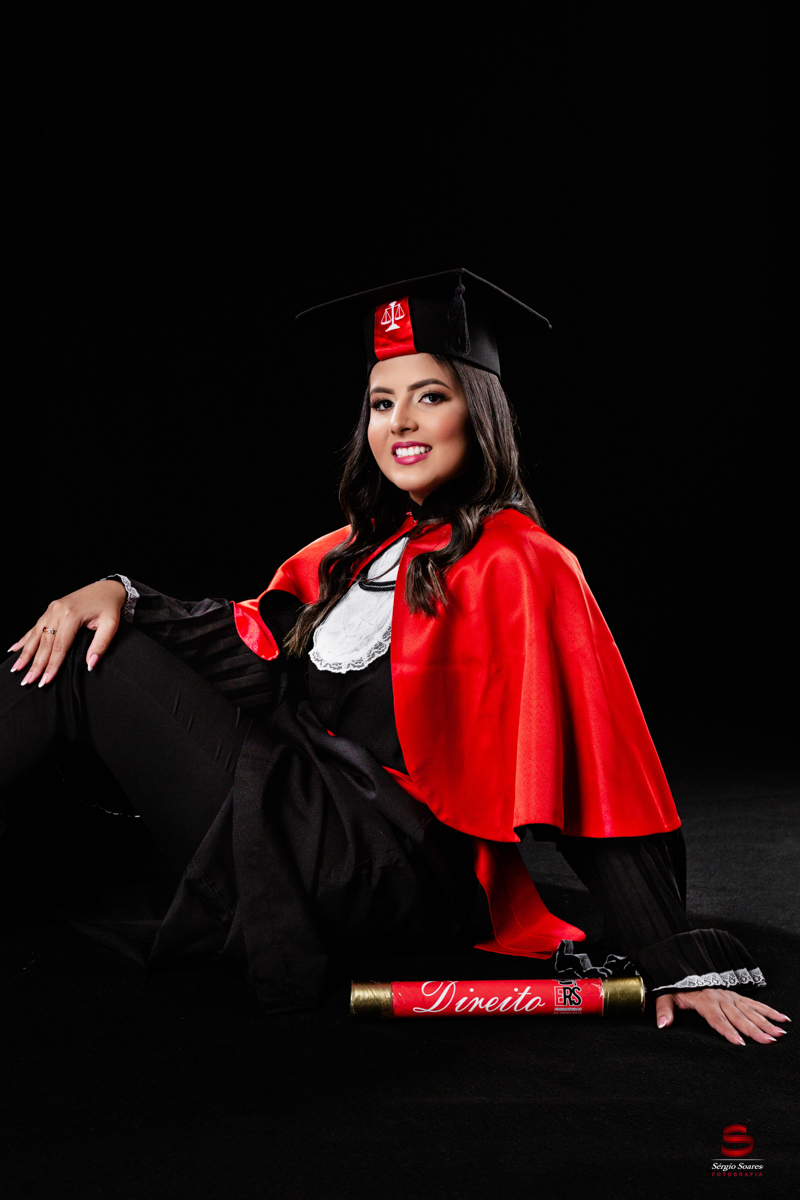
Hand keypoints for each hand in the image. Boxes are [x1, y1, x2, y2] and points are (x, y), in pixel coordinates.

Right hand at [8, 580, 127, 687]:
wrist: (107, 587)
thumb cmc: (109, 606)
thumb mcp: (111, 625)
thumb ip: (100, 645)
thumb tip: (90, 665)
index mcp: (71, 615)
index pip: (59, 647)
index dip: (52, 665)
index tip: (45, 680)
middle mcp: (58, 611)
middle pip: (44, 643)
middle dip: (35, 664)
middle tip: (28, 681)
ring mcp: (52, 609)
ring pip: (35, 635)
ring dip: (26, 654)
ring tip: (17, 669)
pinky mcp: (50, 610)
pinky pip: (35, 627)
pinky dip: (24, 639)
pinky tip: (14, 649)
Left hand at [655, 988, 789, 1044]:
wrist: (682, 967)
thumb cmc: (675, 986)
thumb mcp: (665, 995)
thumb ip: (664, 1010)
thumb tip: (663, 1025)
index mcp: (704, 1000)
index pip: (718, 1018)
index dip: (728, 1030)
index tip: (739, 1042)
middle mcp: (720, 998)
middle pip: (739, 1016)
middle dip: (754, 1029)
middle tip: (769, 1040)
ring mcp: (730, 996)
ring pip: (751, 1010)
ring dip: (766, 1021)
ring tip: (780, 1032)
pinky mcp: (736, 995)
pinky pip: (755, 1003)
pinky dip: (769, 1010)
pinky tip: (782, 1018)